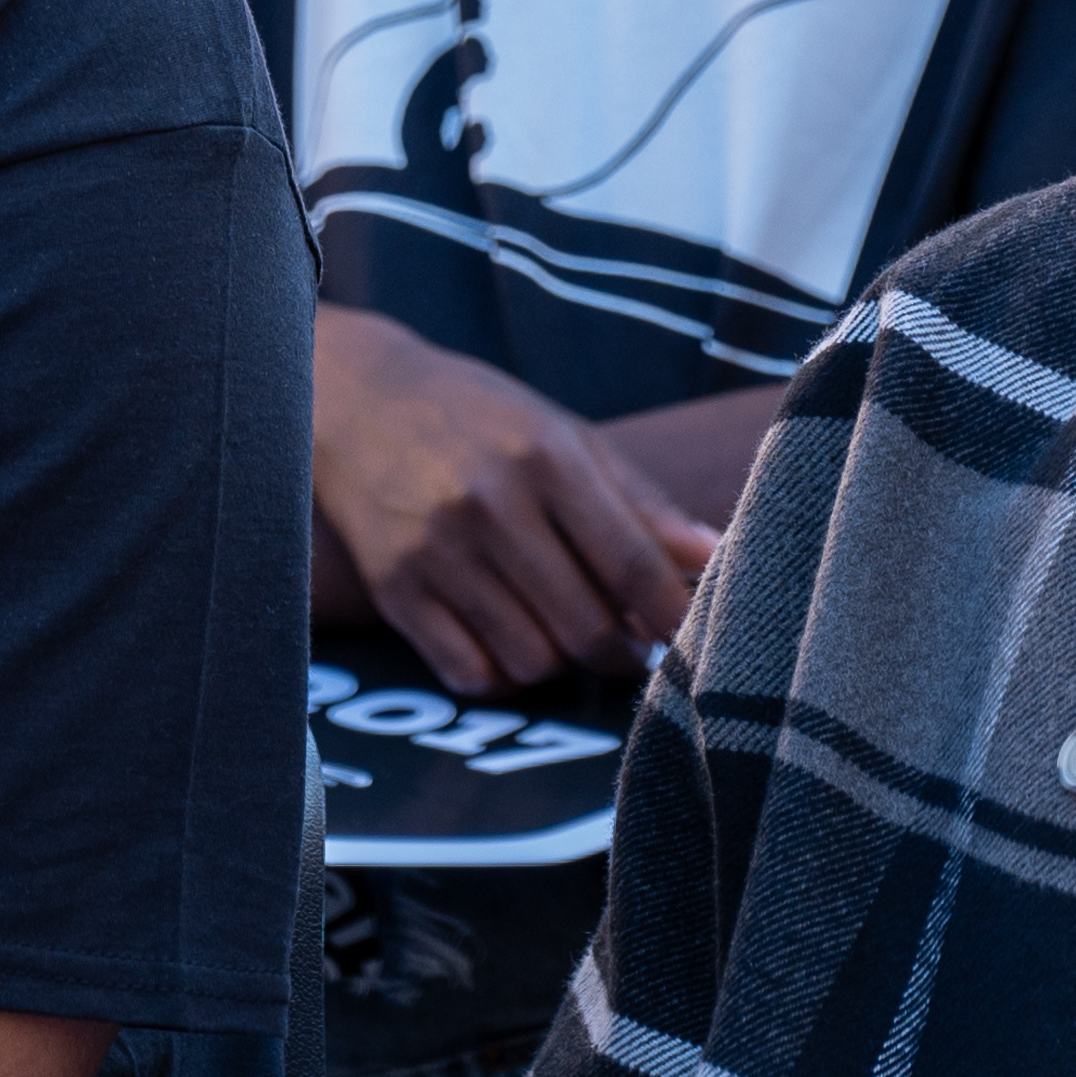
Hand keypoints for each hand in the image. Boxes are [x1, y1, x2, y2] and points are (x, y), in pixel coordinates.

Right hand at [313, 304, 716, 692]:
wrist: (360, 400)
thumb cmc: (482, 417)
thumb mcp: (567, 435)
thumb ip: (642, 501)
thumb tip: (715, 555)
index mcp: (547, 458)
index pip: (630, 562)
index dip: (672, 613)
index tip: (692, 636)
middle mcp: (491, 505)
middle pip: (585, 626)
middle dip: (622, 652)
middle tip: (631, 645)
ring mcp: (438, 552)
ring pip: (532, 661)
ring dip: (563, 665)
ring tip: (567, 634)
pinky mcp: (395, 590)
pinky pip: (470, 674)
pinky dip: (503, 675)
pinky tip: (510, 641)